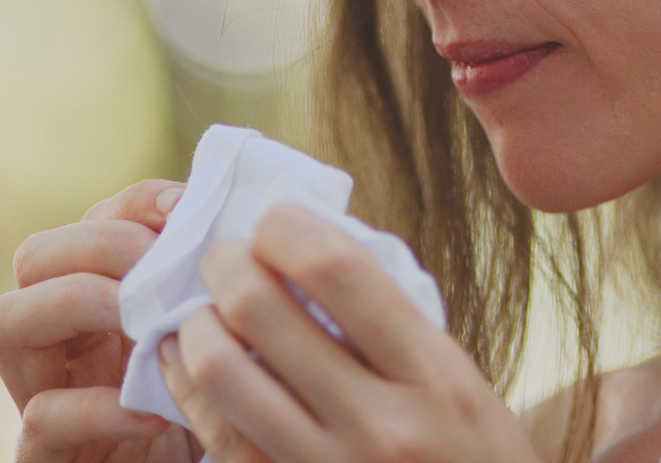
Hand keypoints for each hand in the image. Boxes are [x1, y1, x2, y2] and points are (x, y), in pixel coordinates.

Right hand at [0, 179, 202, 462]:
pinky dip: (96, 409)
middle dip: (97, 244)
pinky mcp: (42, 456)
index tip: (187, 211)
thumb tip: (239, 225)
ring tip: (140, 321)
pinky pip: (42, 417)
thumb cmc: (219, 414)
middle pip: (34, 255)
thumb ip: (219, 289)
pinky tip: (153, 415)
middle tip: (158, 265)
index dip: (137, 204)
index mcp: (109, 296)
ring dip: (76, 302)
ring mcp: (43, 392)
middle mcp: (66, 337)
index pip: (99, 220)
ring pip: (5, 318)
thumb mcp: (223, 341)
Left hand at [159, 204, 542, 462]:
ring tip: (203, 309)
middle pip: (261, 311)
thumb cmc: (476, 458)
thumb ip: (396, 324)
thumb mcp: (462, 384)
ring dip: (196, 325)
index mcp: (431, 375)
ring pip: (220, 373)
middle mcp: (377, 422)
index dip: (288, 228)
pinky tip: (184, 362)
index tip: (277, 220)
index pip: (336, 270)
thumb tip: (314, 251)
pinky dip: (185, 386)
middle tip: (227, 257)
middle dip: (227, 265)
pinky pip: (215, 437)